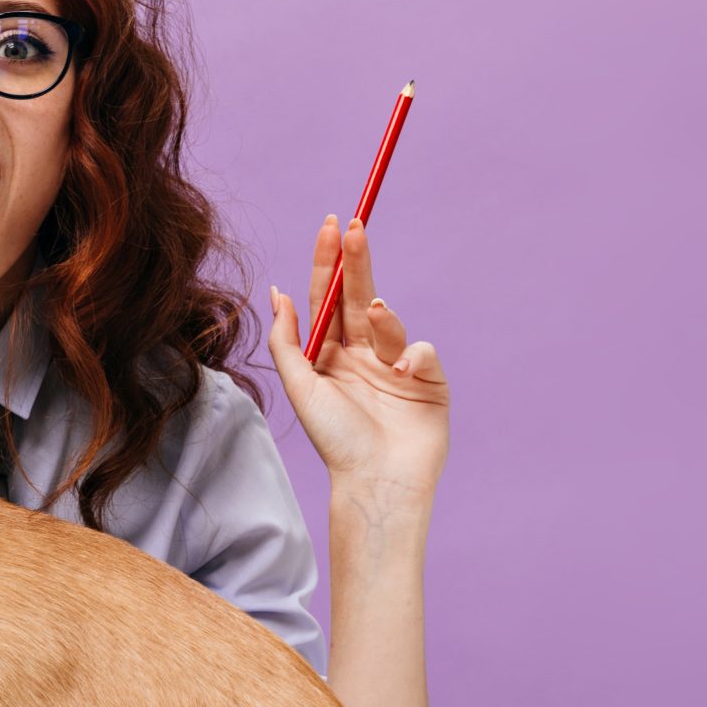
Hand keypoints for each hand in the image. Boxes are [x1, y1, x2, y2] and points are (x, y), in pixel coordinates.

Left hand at [268, 216, 448, 502]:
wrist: (377, 482)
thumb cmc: (335, 440)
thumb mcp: (301, 388)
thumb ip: (286, 340)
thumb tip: (277, 292)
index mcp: (331, 355)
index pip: (328, 298)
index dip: (329, 262)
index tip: (331, 225)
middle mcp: (363, 355)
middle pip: (359, 296)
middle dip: (356, 260)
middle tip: (353, 224)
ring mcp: (397, 366)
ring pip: (390, 322)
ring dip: (383, 315)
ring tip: (375, 316)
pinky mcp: (429, 381)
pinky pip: (421, 350)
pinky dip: (412, 356)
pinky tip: (404, 375)